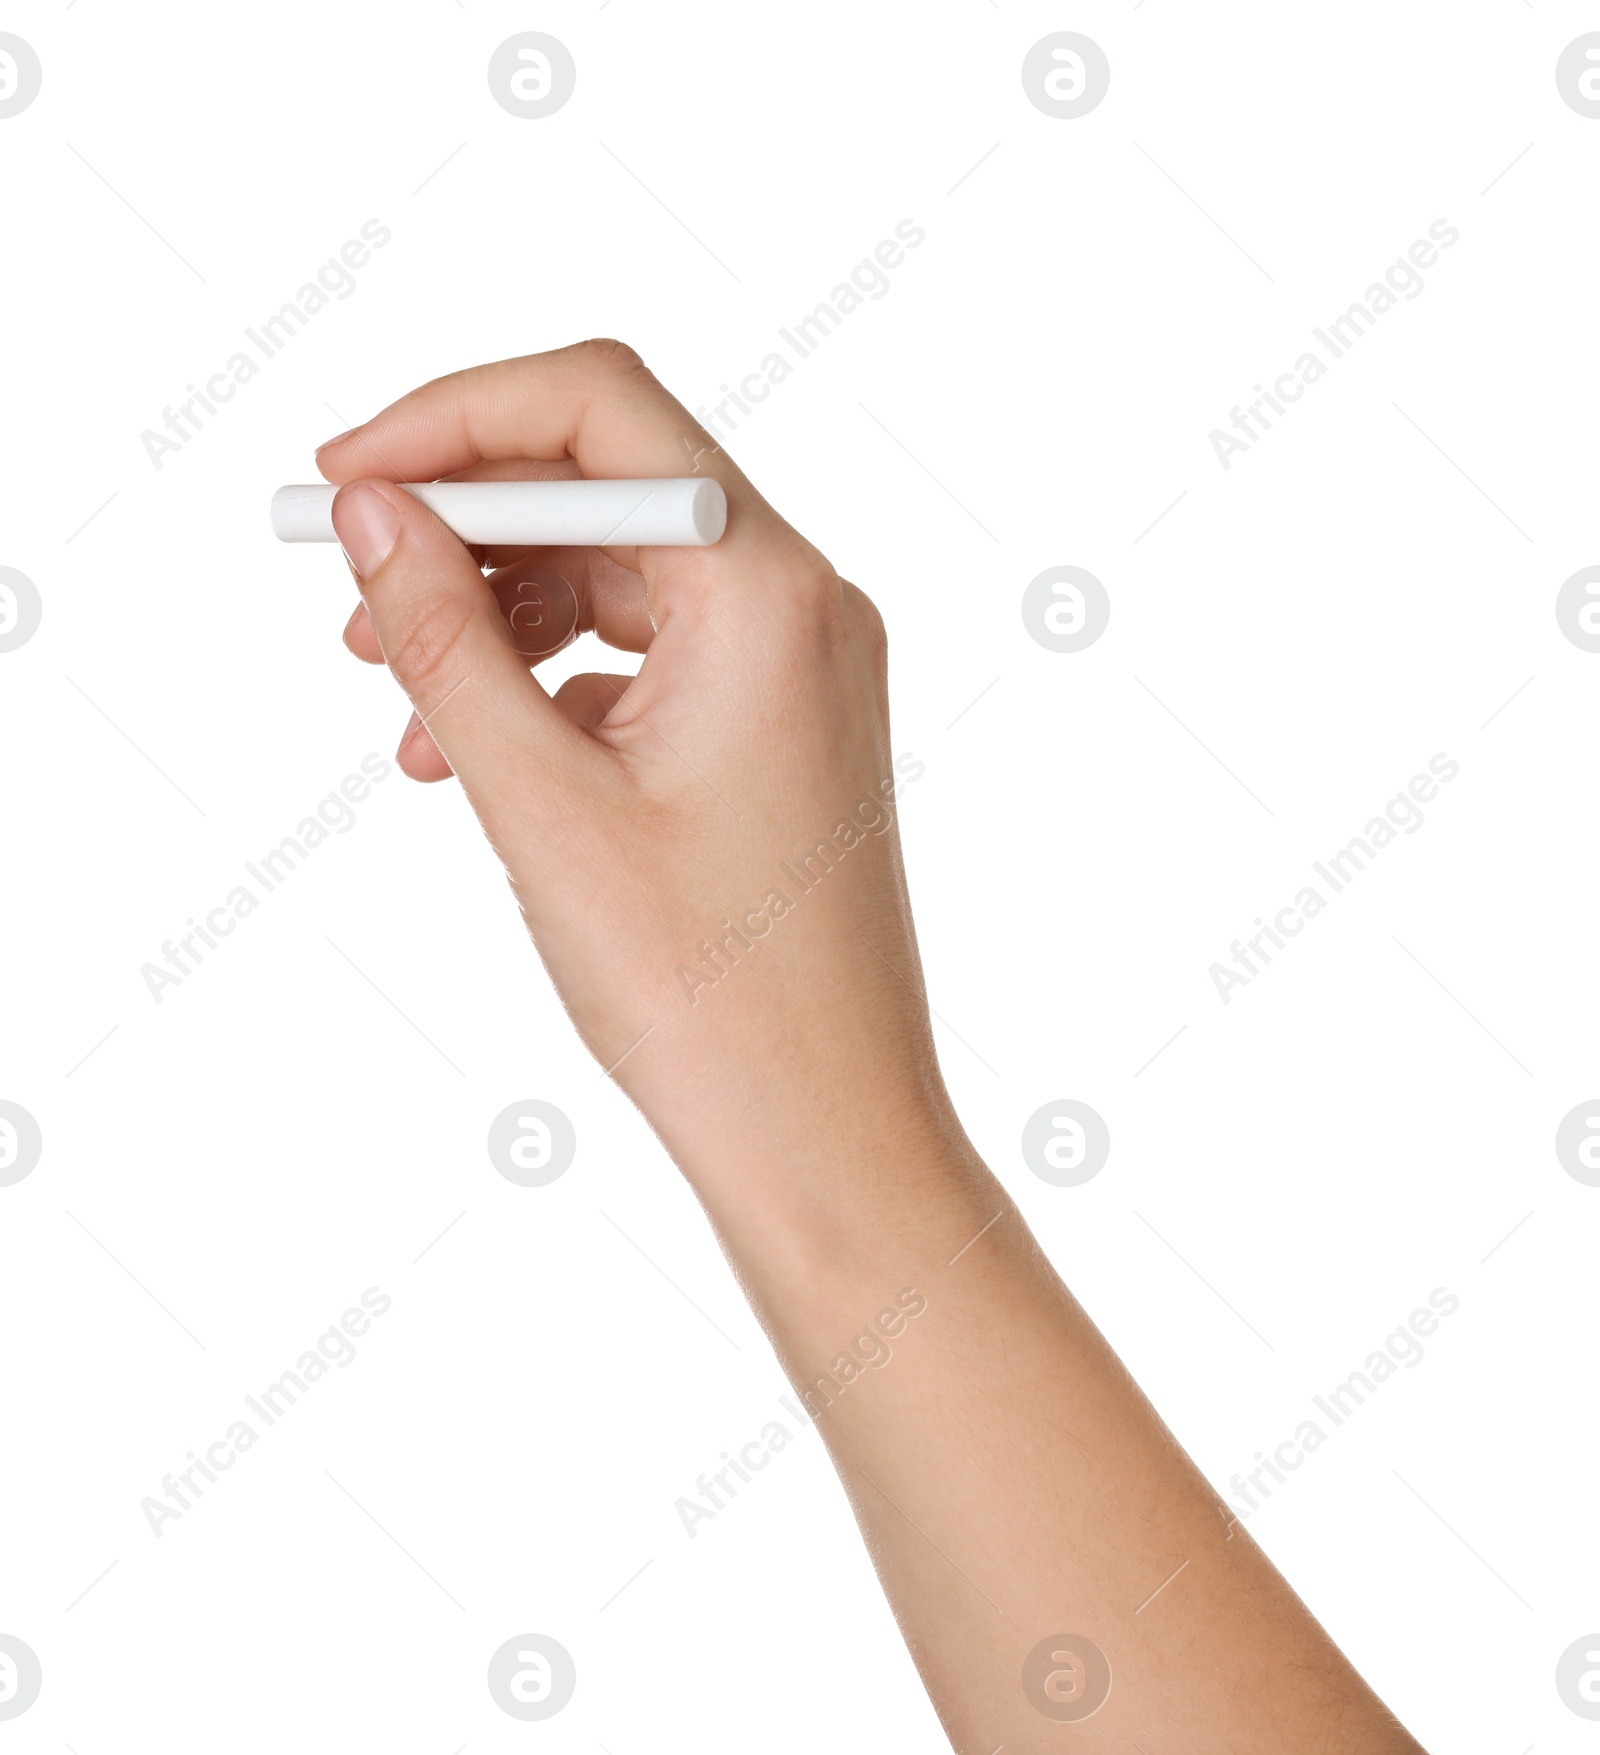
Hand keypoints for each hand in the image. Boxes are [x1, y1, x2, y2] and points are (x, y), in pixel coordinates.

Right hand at [319, 340, 956, 1211]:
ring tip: (398, 694)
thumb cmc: (710, 994)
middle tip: (349, 591)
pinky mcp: (777, 728)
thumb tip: (372, 509)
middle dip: (466, 524)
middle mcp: (802, 606)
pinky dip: (550, 680)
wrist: (824, 1132)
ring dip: (497, 611)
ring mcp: (798, 668)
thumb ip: (445, 636)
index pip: (601, 411)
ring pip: (620, 575)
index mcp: (769, 594)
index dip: (452, 421)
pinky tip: (469, 750)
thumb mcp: (542, 801)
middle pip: (608, 485)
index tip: (342, 477)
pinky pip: (646, 655)